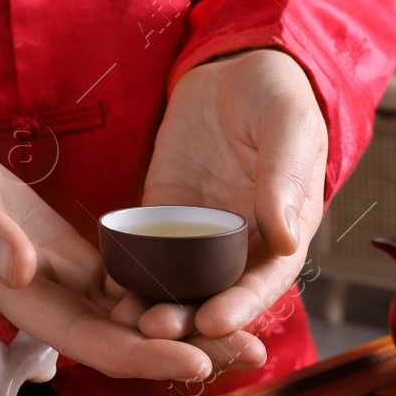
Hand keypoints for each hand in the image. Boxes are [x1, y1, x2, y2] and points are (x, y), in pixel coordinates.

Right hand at [0, 119, 232, 380]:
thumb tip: (22, 266)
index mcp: (18, 292)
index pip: (90, 339)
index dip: (142, 354)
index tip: (193, 359)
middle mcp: (48, 295)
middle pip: (127, 339)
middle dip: (189, 350)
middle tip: (251, 351)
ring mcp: (64, 278)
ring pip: (135, 317)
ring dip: (189, 326)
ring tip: (250, 329)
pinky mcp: (75, 255)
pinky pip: (130, 285)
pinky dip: (169, 293)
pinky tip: (212, 289)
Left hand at [118, 48, 326, 364]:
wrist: (236, 67)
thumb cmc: (278, 96)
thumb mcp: (288, 128)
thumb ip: (284, 179)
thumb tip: (285, 237)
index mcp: (283, 233)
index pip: (264, 282)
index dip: (240, 307)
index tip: (213, 322)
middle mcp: (241, 244)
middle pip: (216, 295)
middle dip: (188, 318)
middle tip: (156, 328)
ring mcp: (199, 233)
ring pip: (178, 282)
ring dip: (154, 304)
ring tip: (125, 320)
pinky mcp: (163, 214)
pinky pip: (146, 250)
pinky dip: (129, 271)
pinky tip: (107, 285)